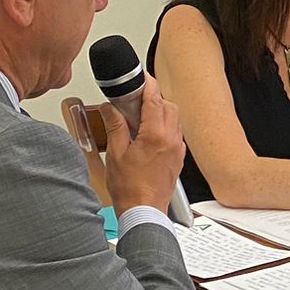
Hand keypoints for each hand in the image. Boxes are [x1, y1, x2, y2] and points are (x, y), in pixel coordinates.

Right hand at [104, 77, 184, 215]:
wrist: (144, 212)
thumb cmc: (130, 189)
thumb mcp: (116, 154)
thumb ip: (115, 127)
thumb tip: (111, 109)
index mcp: (156, 136)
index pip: (155, 100)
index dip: (148, 85)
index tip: (141, 77)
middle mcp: (172, 140)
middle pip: (168, 106)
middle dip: (155, 98)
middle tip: (137, 98)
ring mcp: (177, 150)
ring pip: (174, 119)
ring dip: (161, 112)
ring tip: (141, 116)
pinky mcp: (178, 159)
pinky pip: (176, 134)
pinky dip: (165, 127)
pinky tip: (149, 134)